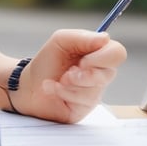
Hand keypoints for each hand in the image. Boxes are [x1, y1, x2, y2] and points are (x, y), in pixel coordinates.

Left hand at [12, 29, 126, 122]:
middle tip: (68, 72)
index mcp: (97, 54)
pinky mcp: (85, 108)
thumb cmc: (47, 61)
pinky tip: (53, 89)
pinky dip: (63, 92)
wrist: (29, 85)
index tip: (84, 59)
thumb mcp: (60, 41)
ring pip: (94, 89)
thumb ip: (82, 37)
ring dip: (70, 83)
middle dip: (84, 73)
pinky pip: (82, 101)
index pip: (117, 53)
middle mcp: (100, 73)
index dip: (103, 56)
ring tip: (58, 80)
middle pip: (109, 73)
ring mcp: (94, 92)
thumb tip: (106, 38)